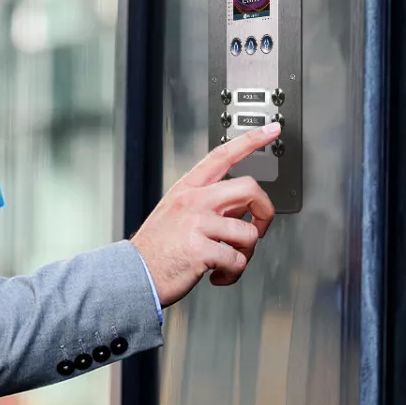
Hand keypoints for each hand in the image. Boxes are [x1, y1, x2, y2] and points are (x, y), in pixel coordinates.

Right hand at [131, 124, 280, 307]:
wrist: (133, 275)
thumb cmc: (157, 248)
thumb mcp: (176, 213)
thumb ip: (209, 205)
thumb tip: (241, 208)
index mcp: (187, 189)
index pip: (222, 155)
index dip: (251, 140)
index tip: (272, 129)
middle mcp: (193, 201)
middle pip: (249, 189)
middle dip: (265, 212)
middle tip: (258, 229)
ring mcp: (196, 224)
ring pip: (247, 233)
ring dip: (245, 254)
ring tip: (228, 261)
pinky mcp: (200, 250)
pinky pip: (236, 261)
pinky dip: (232, 274)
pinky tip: (218, 274)